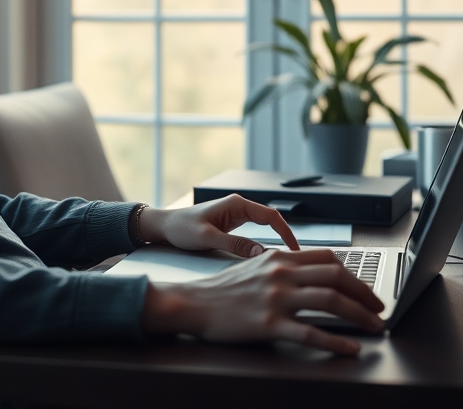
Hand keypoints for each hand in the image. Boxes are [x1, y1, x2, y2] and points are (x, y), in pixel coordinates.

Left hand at [138, 194, 299, 256]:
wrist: (165, 227)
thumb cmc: (181, 228)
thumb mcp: (208, 238)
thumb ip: (235, 245)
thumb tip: (262, 253)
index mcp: (236, 204)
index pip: (271, 216)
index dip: (287, 233)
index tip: (295, 249)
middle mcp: (239, 206)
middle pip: (272, 220)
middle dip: (286, 237)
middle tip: (297, 258)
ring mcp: (237, 215)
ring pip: (265, 227)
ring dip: (277, 240)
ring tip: (287, 259)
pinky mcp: (233, 224)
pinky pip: (256, 232)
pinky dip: (265, 242)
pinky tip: (269, 256)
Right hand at [140, 248, 385, 354]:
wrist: (193, 304)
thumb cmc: (222, 289)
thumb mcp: (255, 266)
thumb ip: (283, 266)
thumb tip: (313, 273)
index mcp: (280, 258)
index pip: (329, 259)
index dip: (354, 274)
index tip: (366, 289)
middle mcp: (282, 274)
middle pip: (336, 277)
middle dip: (365, 293)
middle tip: (378, 308)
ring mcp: (276, 299)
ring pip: (330, 301)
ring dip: (360, 315)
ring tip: (374, 327)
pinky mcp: (269, 324)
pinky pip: (311, 332)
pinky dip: (336, 341)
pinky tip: (351, 348)